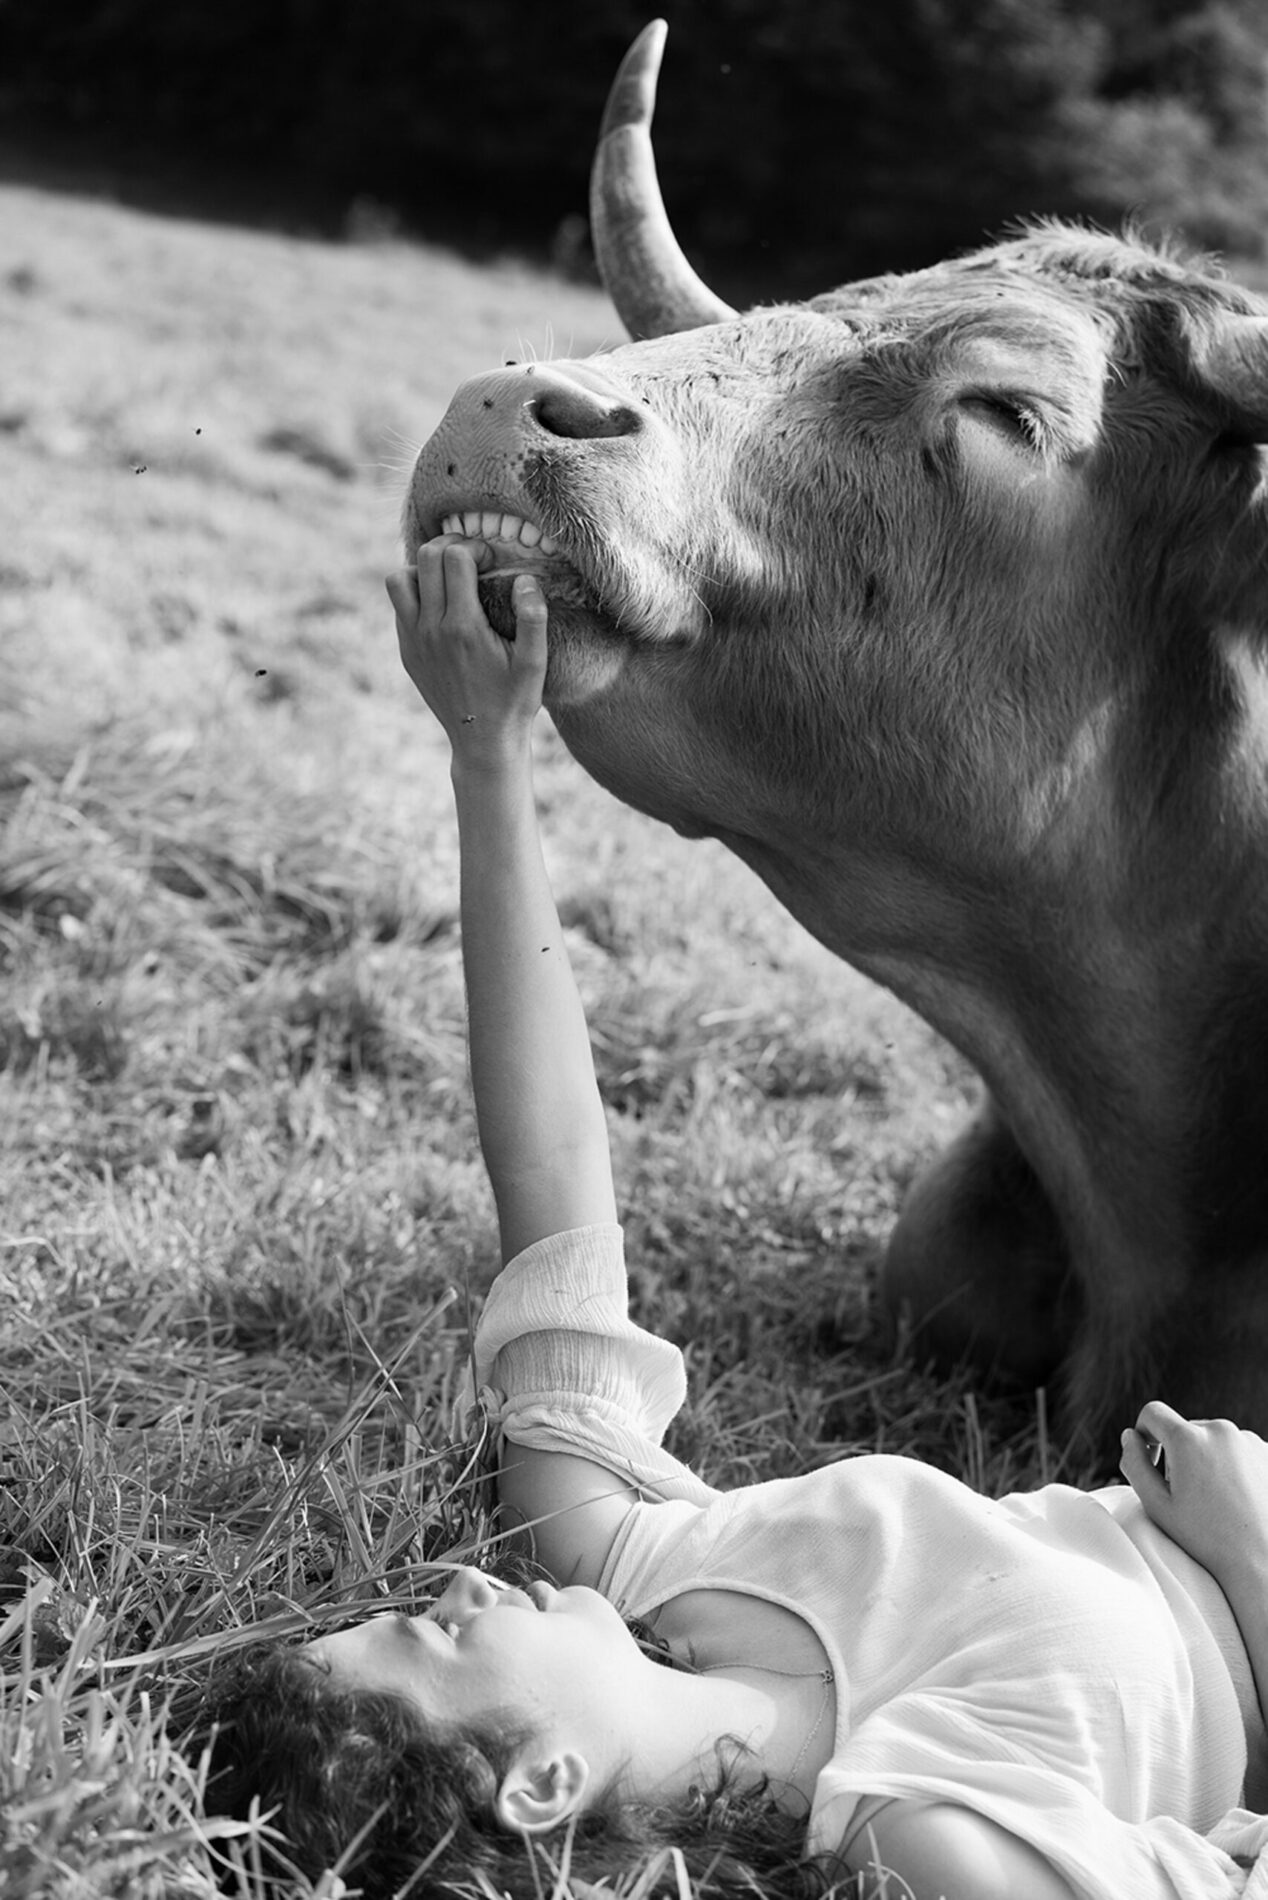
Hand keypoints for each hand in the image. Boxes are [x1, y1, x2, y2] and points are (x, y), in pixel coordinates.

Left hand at [386, 537, 546, 762]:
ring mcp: (413, 640)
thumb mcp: (535, 662)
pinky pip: (399, 606)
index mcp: (463, 626)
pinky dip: (417, 594)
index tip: (492, 562)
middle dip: (451, 546)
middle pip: (425, 557)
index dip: (476, 547)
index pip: (454, 557)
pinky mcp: (407, 651)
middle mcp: (431, 629)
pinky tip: (442, 606)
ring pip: (399, 579)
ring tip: (449, 579)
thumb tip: (525, 578)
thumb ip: (534, 617)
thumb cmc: (514, 700)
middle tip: (472, 559)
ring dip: (423, 569)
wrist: (483, 740)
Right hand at [1120, 1400, 1267, 1593]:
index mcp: (1189, 1439)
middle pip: (1185, 1429)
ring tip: (1215, 1499)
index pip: (1153, 1413)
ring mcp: (1249, 1440)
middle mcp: (1221, 1431)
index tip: (1151, 1458)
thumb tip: (1130, 1437)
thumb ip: (1134, 1464)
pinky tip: (1237, 1498)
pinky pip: (1238, 1449)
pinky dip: (1232, 1466)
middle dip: (1180, 1454)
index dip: (1143, 1433)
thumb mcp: (1157, 1505)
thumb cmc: (1208, 1538)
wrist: (1261, 1560)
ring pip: (1213, 1440)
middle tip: (1186, 1494)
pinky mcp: (1267, 1452)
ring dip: (1207, 1460)